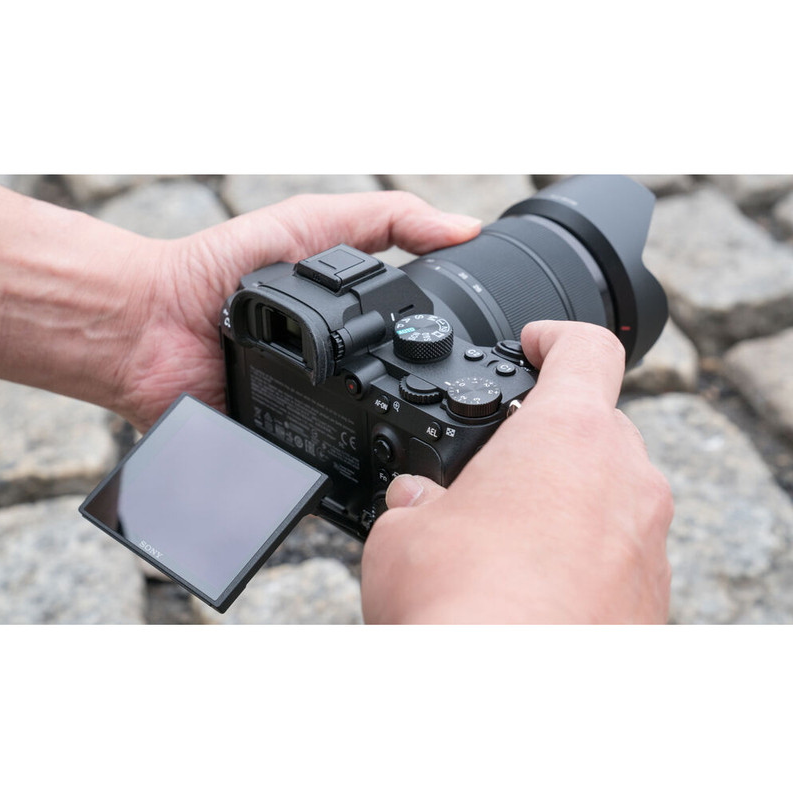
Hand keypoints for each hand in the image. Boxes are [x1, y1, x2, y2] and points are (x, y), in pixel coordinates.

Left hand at [0, 185, 480, 431]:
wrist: (149, 321)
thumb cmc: (220, 268)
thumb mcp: (316, 225)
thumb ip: (387, 222)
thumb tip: (466, 230)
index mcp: (350, 334)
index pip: (417, 352)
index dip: (454, 363)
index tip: (495, 369)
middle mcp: (337, 381)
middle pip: (402, 407)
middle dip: (436, 416)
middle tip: (476, 426)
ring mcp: (311, 420)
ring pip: (368, 448)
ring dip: (394, 449)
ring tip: (433, 456)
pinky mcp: (281, 457)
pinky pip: (317, 478)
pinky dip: (339, 482)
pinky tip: (366, 476)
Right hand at [361, 321, 673, 623]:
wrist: (505, 703)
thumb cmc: (461, 608)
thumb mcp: (403, 533)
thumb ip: (415, 500)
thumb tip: (415, 501)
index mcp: (566, 435)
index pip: (584, 349)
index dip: (554, 336)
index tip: (533, 342)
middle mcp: (624, 478)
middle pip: (596, 425)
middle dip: (546, 437)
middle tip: (496, 469)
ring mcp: (647, 539)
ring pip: (610, 490)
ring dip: (563, 497)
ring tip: (504, 537)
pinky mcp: (654, 595)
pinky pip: (619, 548)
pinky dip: (582, 550)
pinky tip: (531, 584)